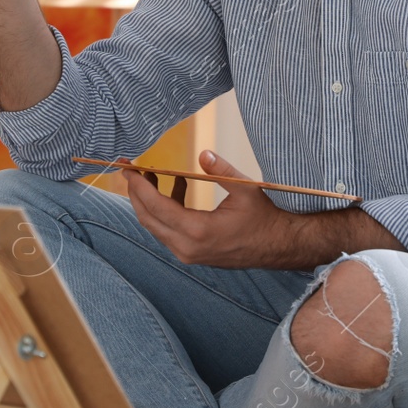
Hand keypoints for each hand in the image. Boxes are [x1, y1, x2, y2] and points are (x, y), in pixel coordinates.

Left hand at [121, 150, 309, 269]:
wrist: (280, 246)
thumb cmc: (265, 217)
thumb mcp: (246, 189)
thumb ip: (221, 170)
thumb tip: (202, 153)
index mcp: (198, 231)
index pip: (156, 207)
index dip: (138, 186)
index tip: (128, 167)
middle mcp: (187, 247)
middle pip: (148, 218)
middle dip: (136, 192)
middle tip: (130, 169)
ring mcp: (188, 254)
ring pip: (155, 226)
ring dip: (149, 200)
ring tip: (151, 173)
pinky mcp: (192, 254)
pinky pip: (168, 230)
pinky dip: (165, 209)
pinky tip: (177, 185)